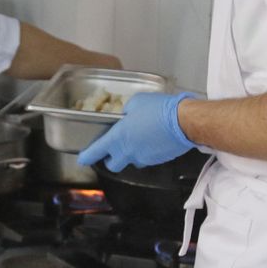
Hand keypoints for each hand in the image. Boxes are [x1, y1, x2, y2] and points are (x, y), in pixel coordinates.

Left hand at [77, 91, 195, 170]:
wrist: (184, 122)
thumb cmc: (158, 109)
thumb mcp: (136, 102)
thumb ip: (127, 111)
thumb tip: (127, 115)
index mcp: (118, 138)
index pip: (97, 151)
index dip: (87, 156)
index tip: (82, 159)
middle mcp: (128, 152)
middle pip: (113, 165)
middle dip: (111, 159)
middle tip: (113, 151)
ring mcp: (143, 159)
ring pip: (131, 162)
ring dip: (131, 155)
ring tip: (138, 141)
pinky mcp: (157, 161)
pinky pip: (146, 159)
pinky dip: (146, 152)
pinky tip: (152, 141)